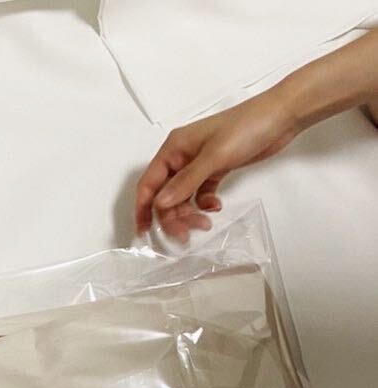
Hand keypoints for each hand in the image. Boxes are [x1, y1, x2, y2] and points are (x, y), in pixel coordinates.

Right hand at [134, 90, 300, 240]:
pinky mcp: (214, 170)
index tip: (144, 232)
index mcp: (174, 148)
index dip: (143, 208)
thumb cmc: (246, 127)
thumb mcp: (213, 157)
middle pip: (165, 195)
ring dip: (189, 214)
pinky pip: (199, 194)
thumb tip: (159, 204)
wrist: (280, 116)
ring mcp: (198, 164)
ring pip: (182, 198)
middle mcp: (182, 157)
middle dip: (172, 216)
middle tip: (186, 234)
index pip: (149, 183)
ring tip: (205, 223)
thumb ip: (185, 182)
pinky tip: (215, 206)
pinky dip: (204, 204)